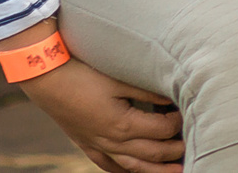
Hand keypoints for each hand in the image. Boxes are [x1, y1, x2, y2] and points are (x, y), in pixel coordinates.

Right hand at [15, 50, 182, 172]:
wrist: (47, 79)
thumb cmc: (84, 74)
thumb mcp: (119, 78)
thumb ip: (147, 90)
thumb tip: (172, 97)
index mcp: (122, 124)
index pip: (161, 130)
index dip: (177, 123)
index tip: (186, 113)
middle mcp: (111, 141)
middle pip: (150, 153)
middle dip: (173, 152)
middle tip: (190, 147)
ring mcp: (98, 146)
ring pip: (132, 167)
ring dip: (155, 171)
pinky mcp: (87, 145)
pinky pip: (109, 166)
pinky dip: (126, 171)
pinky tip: (136, 172)